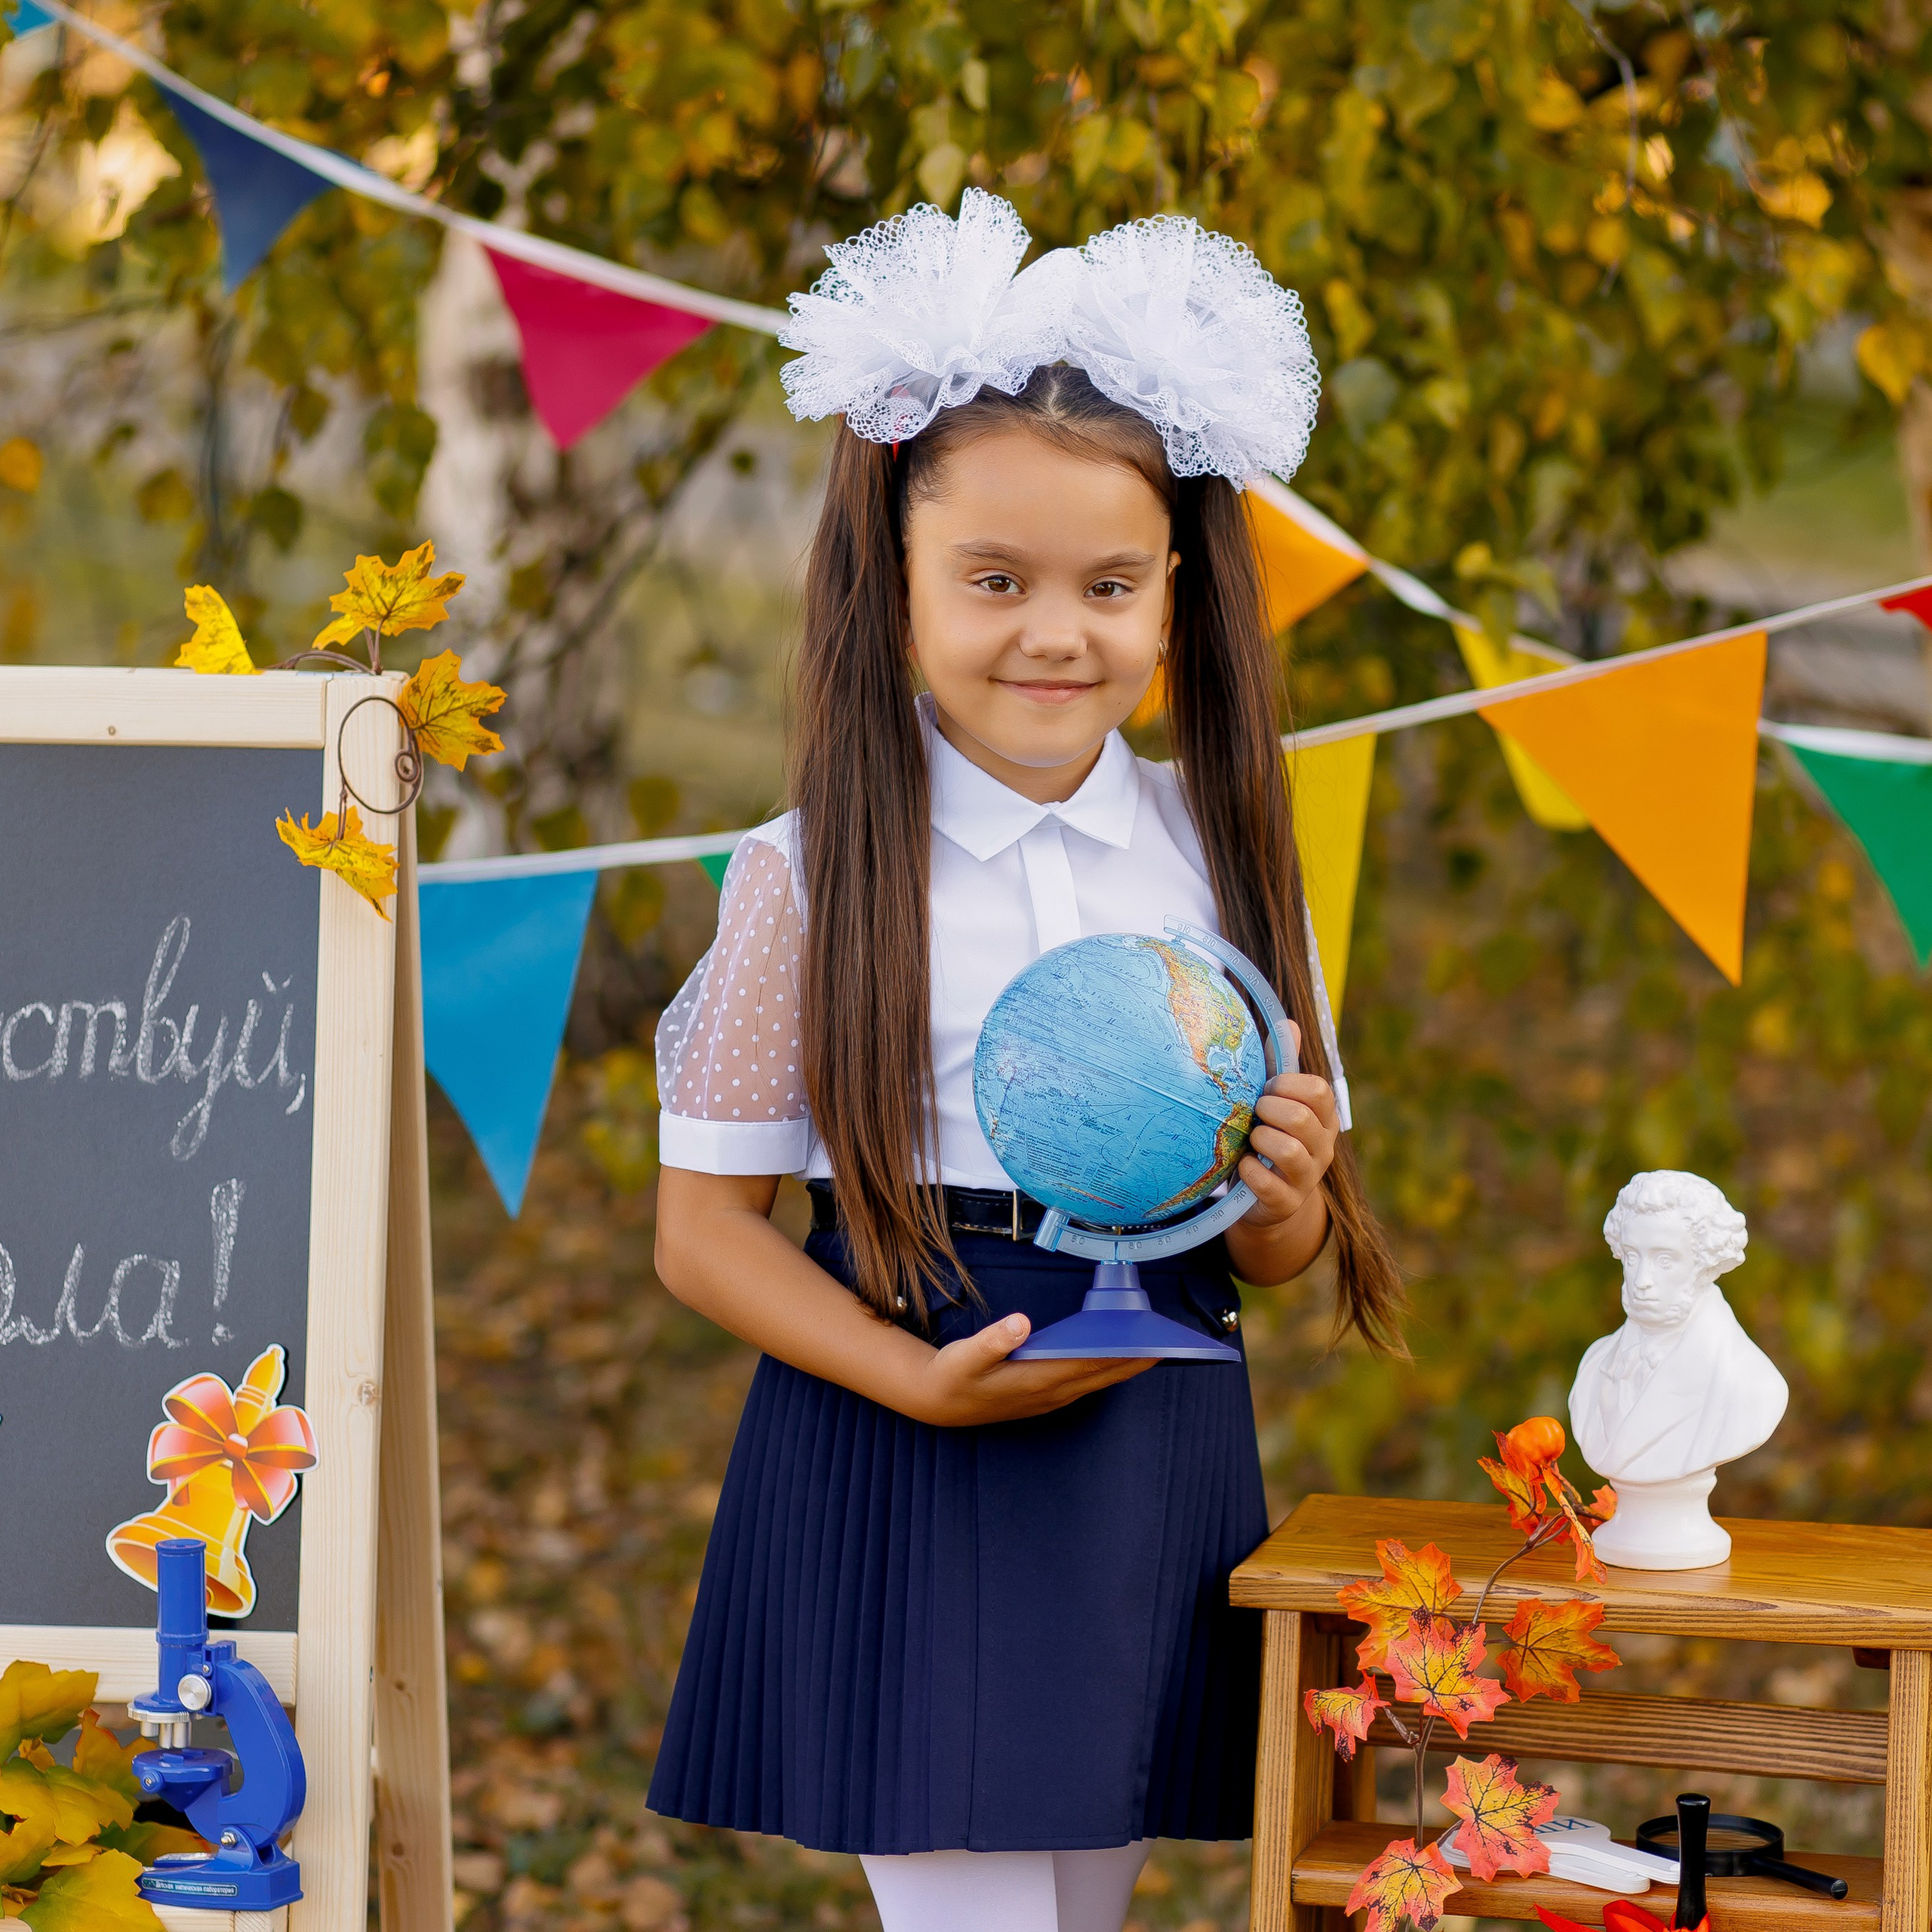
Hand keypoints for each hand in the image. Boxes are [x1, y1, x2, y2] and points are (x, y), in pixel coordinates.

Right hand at [907, 1312, 1156, 1425]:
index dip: (1124, 1354)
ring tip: (1156, 1345)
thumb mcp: (965, 1356)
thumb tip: (1020, 1323)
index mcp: (1037, 1379)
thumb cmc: (955, 1375)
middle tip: (1173, 1343)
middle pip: (1104, 1374)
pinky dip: (1108, 1368)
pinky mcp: (1048, 1395)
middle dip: (1138, 1360)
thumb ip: (993, 1340)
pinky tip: (1120, 1354)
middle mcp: (1051, 1391)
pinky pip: (1088, 1381)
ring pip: (1099, 1380)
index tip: (1153, 1343)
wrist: (940, 1403)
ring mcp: (1051, 1396)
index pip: (1090, 1363)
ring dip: (1127, 1365)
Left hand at [1236, 1023, 1339, 1229]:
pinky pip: (1266, 1182)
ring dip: (1260, 1139)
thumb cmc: (1267, 1137)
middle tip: (1255, 1113)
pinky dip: (1248, 1170)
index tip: (1266, 1089)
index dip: (1286, 1084)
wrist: (1263, 1198)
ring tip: (1251, 1139)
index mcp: (1323, 1117)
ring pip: (1288, 1151)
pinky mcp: (1286, 1202)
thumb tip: (1287, 1023)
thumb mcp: (1274, 1102)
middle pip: (1302, 1118)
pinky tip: (1242, 1165)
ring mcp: (1307, 1178)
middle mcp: (1322, 1147)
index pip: (1318, 1090)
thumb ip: (1280, 1064)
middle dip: (1269, 1110)